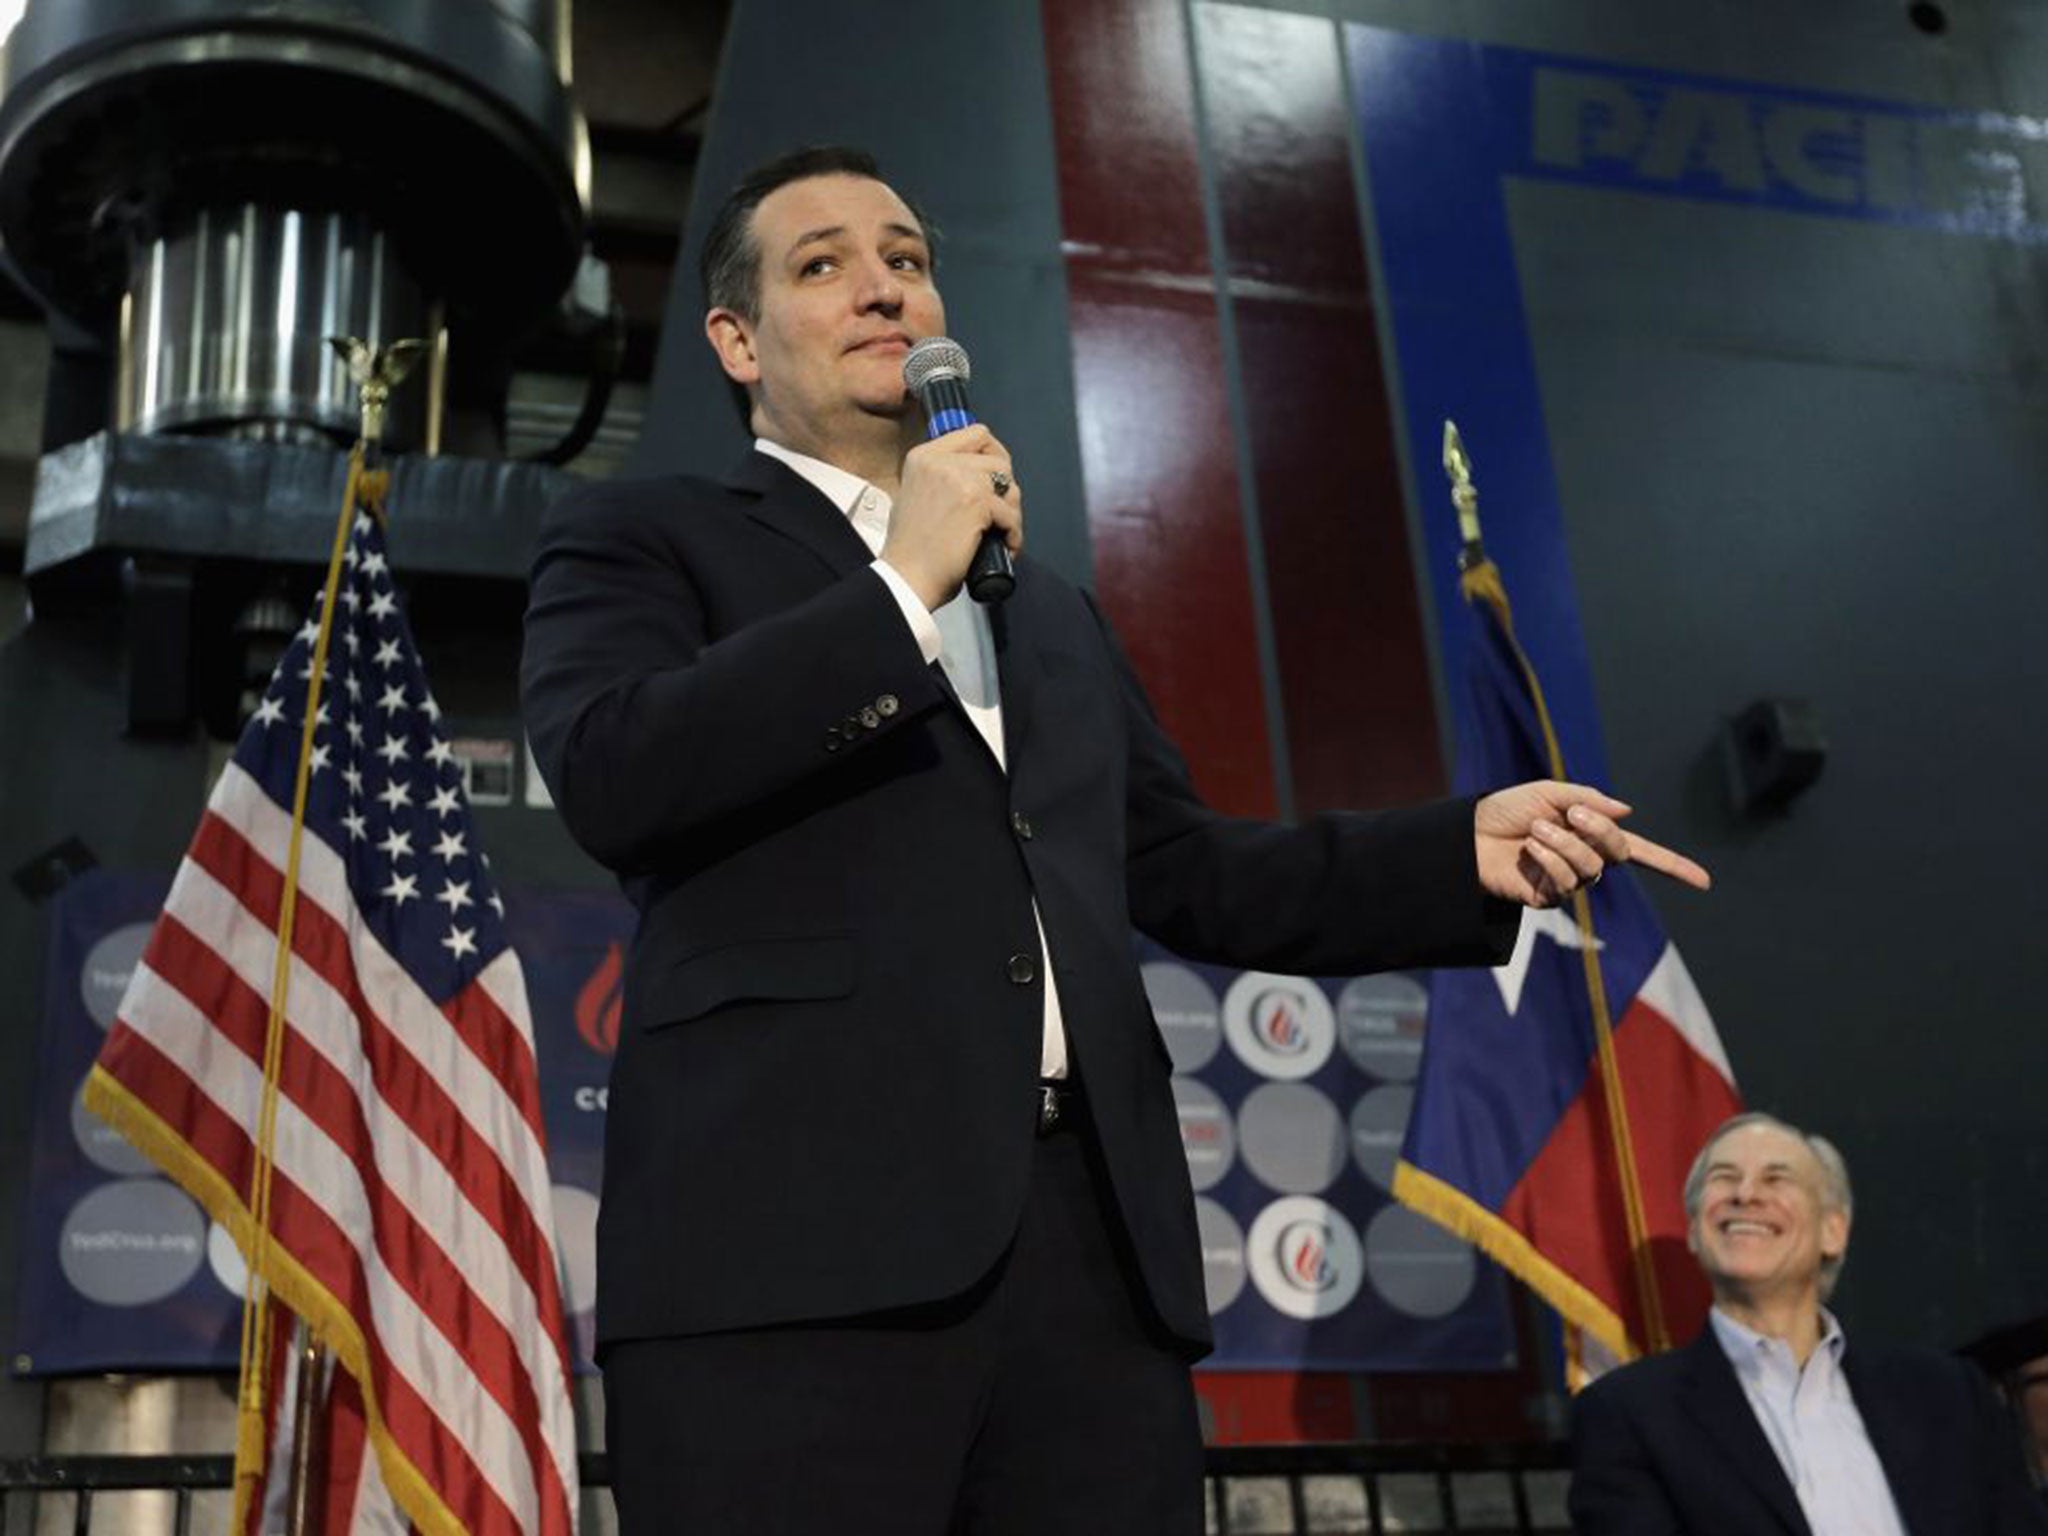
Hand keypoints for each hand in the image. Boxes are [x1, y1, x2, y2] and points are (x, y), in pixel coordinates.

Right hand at [880, 424, 1022, 609]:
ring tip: (1001, 533)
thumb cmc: (912, 549)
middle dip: (1005, 489)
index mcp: (924, 456)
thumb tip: (980, 473)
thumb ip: (942, 477)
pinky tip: (1003, 547)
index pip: (976, 433)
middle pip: (999, 460)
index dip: (993, 455)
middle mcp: (941, 462)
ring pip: (1010, 486)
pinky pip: (1011, 513)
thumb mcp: (917, 494)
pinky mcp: (977, 503)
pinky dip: (1013, 534)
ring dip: (1011, 513)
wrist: (907, 577)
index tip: (997, 477)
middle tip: (1000, 514)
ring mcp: (960, 479)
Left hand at [1474, 782, 1710, 908]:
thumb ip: (1588, 800)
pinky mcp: (1547, 897)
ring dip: (1565, 843)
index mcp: (1592, 835)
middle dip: (1600, 830)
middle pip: (1618, 852)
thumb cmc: (1506, 810)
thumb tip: (1627, 811)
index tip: (1704, 881)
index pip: (1641, 853)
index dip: (1673, 867)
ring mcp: (1567, 881)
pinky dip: (1550, 860)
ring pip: (1590, 868)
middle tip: (1570, 814)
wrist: (1467, 833)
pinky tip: (1530, 850)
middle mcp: (1586, 861)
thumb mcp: (1549, 793)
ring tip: (1536, 831)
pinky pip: (1565, 882)